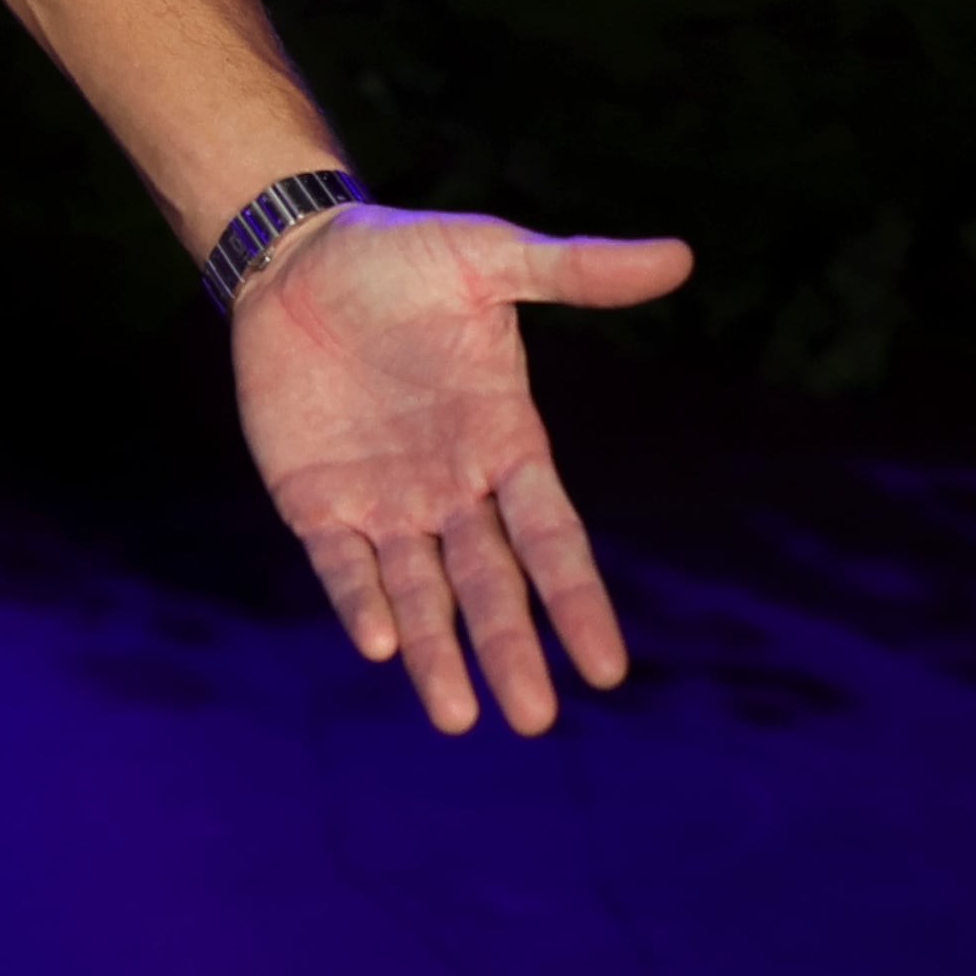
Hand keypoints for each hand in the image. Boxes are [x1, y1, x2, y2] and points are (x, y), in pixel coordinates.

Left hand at [230, 204, 691, 735]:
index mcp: (504, 441)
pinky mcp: (314, 499)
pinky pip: (341, 564)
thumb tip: (682, 254)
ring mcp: (383, 500)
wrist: (292, 255)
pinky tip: (377, 643)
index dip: (576, 600)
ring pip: (419, 594)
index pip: (552, 537)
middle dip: (511, 649)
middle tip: (536, 720)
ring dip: (436, 653)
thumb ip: (576, 272)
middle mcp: (451, 487)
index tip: (606, 667)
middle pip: (490, 584)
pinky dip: (358, 601)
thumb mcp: (489, 255)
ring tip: (458, 717)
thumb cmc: (399, 256)